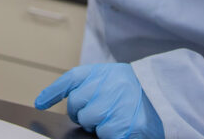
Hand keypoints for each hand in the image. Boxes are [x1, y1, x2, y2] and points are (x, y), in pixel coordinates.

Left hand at [35, 63, 162, 138]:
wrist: (164, 95)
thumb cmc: (134, 88)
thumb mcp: (110, 76)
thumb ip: (85, 83)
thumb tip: (43, 100)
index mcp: (102, 71)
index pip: (70, 79)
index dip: (52, 92)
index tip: (39, 103)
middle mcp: (106, 86)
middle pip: (76, 105)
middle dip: (81, 112)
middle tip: (96, 111)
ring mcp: (113, 106)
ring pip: (88, 121)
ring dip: (96, 123)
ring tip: (112, 116)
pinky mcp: (121, 126)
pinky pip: (104, 134)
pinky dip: (110, 132)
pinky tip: (121, 124)